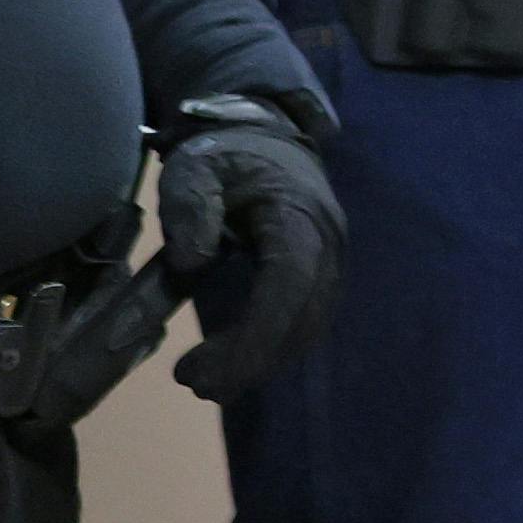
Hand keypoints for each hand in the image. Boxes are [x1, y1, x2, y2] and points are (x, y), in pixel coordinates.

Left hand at [158, 105, 346, 401]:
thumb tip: (192, 262)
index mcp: (298, 214)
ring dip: (262, 359)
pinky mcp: (324, 273)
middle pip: (304, 316)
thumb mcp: (193, 166)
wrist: (265, 137)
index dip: (256, 335)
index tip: (209, 372)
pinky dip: (272, 346)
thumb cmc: (224, 154)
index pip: (289, 282)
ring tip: (203, 378)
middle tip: (194, 384)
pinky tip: (232, 357)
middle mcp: (328, 241)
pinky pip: (306, 319)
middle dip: (253, 360)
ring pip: (309, 325)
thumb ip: (189, 206)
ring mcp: (333, 259)